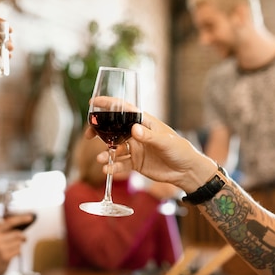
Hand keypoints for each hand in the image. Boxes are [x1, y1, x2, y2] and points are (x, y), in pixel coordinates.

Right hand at [0, 214, 30, 274]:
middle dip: (22, 237)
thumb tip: (22, 222)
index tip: (30, 217)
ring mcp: (0, 248)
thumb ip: (6, 230)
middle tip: (24, 239)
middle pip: (17, 233)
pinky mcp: (5, 256)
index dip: (21, 218)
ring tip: (12, 249)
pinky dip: (18, 252)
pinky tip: (11, 254)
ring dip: (19, 245)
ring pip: (19, 242)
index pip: (10, 221)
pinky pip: (19, 250)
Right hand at [86, 99, 216, 193]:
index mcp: (144, 122)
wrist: (187, 171)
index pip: (124, 109)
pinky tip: (108, 171)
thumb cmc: (180, 150)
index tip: (93, 103)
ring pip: (114, 148)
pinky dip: (113, 167)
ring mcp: (135, 148)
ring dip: (105, 154)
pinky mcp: (136, 163)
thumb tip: (134, 130)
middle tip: (88, 135)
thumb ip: (149, 136)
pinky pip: (120, 164)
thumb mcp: (166, 142)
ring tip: (101, 160)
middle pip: (114, 129)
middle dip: (99, 131)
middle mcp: (137, 134)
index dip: (108, 104)